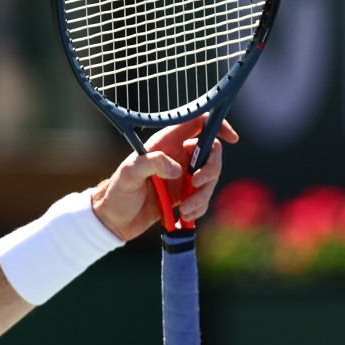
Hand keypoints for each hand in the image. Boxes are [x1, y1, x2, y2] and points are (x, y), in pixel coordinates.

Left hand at [91, 116, 239, 240]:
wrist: (113, 220)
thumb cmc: (117, 192)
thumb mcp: (129, 174)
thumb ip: (151, 164)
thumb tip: (179, 170)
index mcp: (165, 144)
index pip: (197, 124)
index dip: (217, 125)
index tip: (231, 138)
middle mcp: (176, 157)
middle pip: (211, 154)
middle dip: (211, 170)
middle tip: (197, 183)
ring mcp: (182, 177)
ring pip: (210, 179)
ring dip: (203, 196)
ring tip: (185, 209)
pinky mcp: (183, 195)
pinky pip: (203, 198)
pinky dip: (199, 208)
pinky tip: (184, 215)